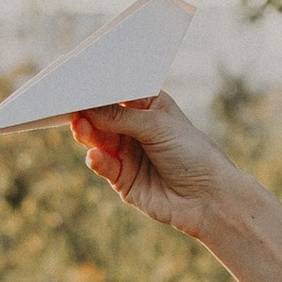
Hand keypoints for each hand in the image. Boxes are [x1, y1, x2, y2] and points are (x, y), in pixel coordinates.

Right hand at [70, 95, 245, 237]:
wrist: (208, 198)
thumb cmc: (191, 153)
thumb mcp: (156, 127)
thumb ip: (120, 117)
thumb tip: (87, 107)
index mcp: (148, 107)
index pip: (118, 93)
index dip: (99, 90)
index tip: (80, 84)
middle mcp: (135, 128)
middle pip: (102, 117)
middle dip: (88, 112)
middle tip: (73, 107)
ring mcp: (128, 153)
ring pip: (98, 140)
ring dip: (88, 134)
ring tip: (81, 127)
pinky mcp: (123, 179)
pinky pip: (104, 165)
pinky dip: (97, 160)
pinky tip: (96, 155)